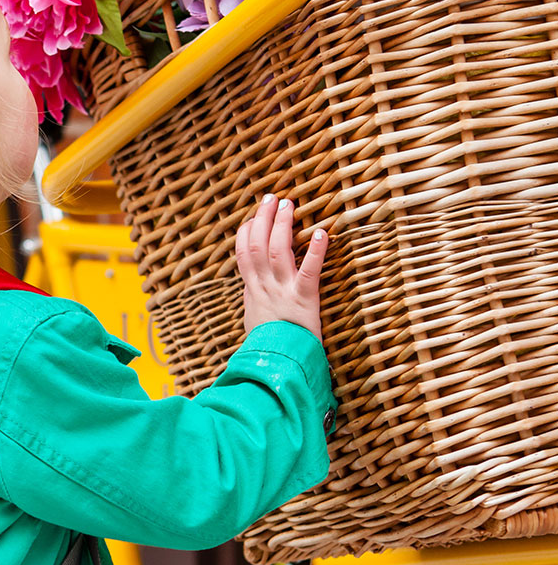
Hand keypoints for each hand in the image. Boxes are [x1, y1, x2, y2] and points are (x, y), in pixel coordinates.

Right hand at [235, 194, 327, 340]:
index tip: (253, 218)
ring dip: (283, 225)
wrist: (277, 365)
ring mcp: (283, 292)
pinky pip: (309, 271)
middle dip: (263, 219)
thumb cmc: (269, 345)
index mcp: (253, 290)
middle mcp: (264, 287)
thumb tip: (253, 284)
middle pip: (258, 245)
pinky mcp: (304, 300)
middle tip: (272, 198)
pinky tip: (321, 233)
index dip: (246, 232)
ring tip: (289, 205)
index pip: (243, 253)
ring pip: (278, 251)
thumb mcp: (255, 318)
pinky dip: (315, 251)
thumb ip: (255, 297)